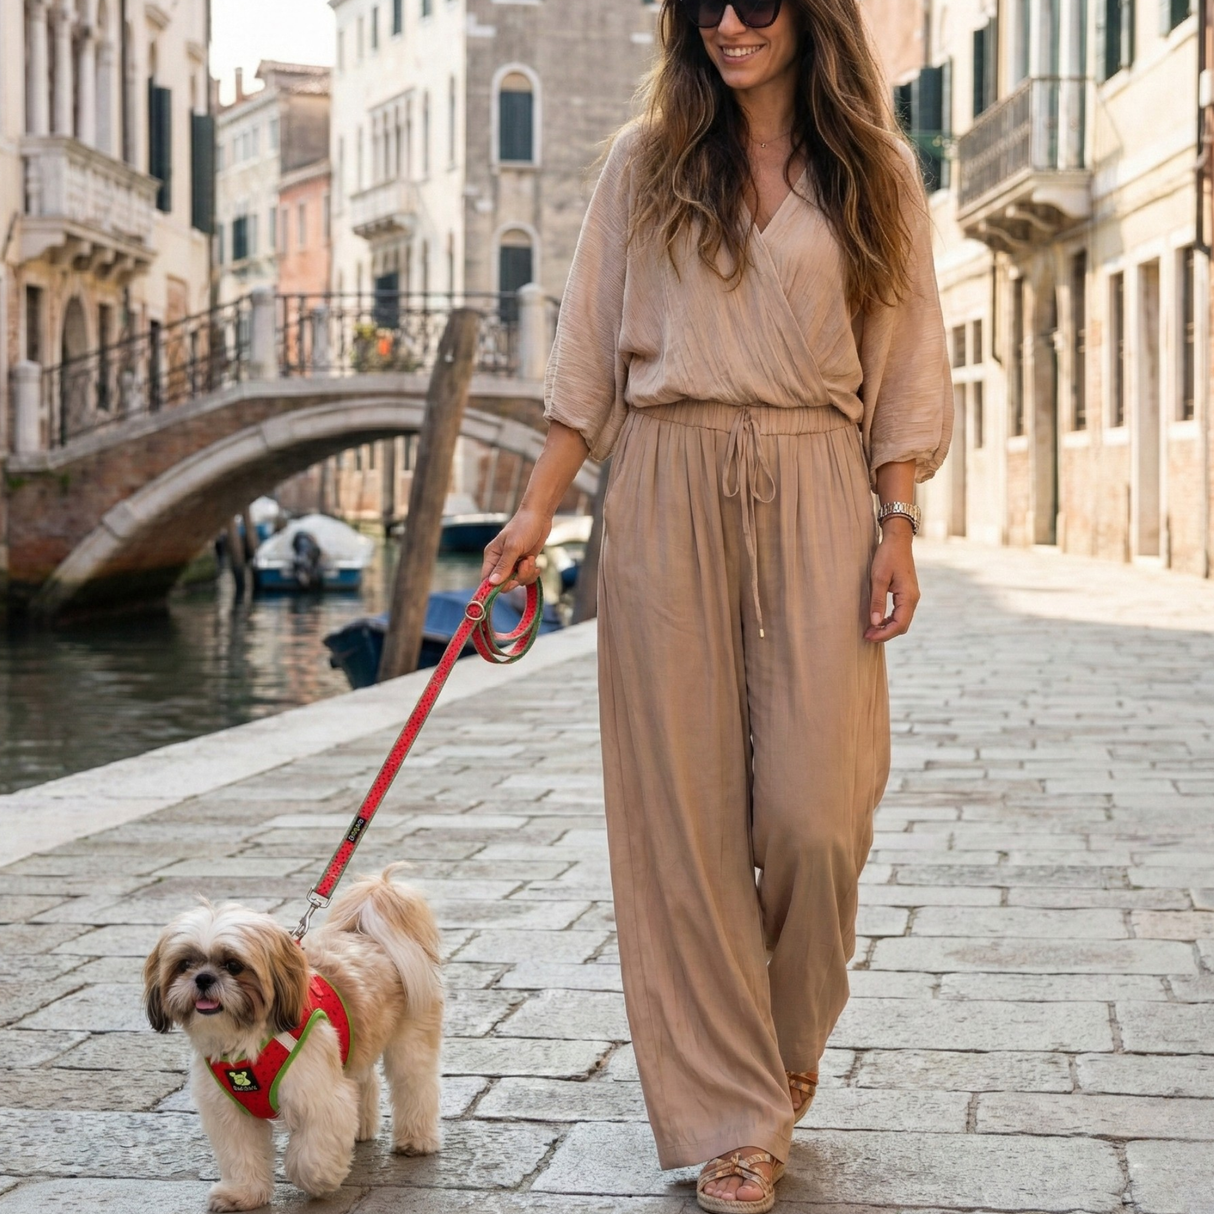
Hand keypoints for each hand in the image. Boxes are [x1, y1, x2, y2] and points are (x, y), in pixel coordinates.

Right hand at [482, 507, 550, 590]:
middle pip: (503, 584)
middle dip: (517, 578)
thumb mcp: (513, 547)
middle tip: (525, 565)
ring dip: (526, 574)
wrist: (539, 517)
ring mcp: (512, 564)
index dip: (495, 587)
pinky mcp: (523, 564)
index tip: (510, 584)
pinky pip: (525, 578)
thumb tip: (493, 583)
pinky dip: (532, 573)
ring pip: (516, 581)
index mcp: (491, 556)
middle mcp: (500, 562)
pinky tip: (535, 563)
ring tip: (530, 559)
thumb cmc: (523, 527)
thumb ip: (504, 566)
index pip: (486, 580)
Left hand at [864, 520, 919, 642]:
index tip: (868, 636)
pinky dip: (889, 620)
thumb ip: (877, 601)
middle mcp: (913, 599)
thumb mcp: (879, 578)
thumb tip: (874, 622)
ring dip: (887, 628)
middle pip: (902, 626)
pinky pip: (900, 613)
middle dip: (885, 634)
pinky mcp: (906, 594)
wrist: (898, 540)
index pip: (899, 624)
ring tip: (870, 630)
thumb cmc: (887, 556)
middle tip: (867, 636)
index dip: (884, 634)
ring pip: (901, 621)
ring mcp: (911, 597)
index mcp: (908, 596)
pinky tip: (877, 620)